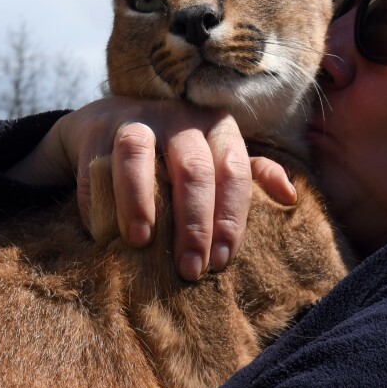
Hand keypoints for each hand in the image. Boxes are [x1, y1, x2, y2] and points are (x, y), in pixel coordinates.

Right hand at [6, 97, 295, 279]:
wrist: (107, 125)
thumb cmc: (172, 153)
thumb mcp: (214, 157)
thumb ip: (252, 175)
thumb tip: (290, 196)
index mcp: (216, 127)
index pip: (234, 170)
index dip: (232, 217)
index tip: (223, 260)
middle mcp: (180, 118)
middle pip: (193, 167)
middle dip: (194, 222)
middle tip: (189, 269)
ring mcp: (136, 118)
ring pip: (138, 152)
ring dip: (140, 199)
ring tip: (142, 242)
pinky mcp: (96, 128)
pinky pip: (96, 162)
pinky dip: (99, 198)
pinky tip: (103, 232)